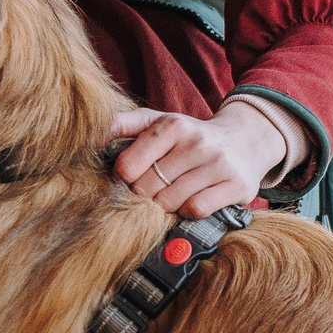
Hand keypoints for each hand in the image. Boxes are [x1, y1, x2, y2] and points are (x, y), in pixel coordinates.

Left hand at [108, 100, 293, 217]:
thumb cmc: (191, 136)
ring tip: (174, 191)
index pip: (127, 166)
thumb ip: (122, 125)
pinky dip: (188, 211)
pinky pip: (195, 210)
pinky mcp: (235, 185)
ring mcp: (218, 164)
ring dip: (166, 204)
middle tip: (156, 186)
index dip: (126, 178)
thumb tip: (87, 136)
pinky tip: (192, 199)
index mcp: (172, 125)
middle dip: (145, 193)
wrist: (245, 140)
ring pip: (170, 202)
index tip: (133, 176)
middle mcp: (196, 142)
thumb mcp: (158, 121)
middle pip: (147, 188)